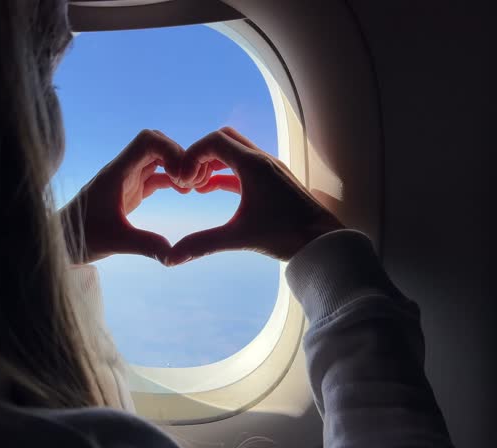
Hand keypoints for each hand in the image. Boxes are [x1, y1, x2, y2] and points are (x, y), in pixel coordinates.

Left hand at [60, 129, 188, 263]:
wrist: (61, 240)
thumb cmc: (81, 237)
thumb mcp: (115, 242)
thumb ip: (145, 245)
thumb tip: (175, 255)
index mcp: (117, 172)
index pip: (147, 141)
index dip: (171, 149)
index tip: (183, 174)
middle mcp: (122, 170)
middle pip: (157, 143)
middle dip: (179, 156)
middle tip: (193, 180)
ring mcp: (126, 179)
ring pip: (158, 158)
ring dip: (177, 166)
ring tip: (193, 186)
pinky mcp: (130, 191)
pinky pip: (156, 175)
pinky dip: (172, 179)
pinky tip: (185, 192)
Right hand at [167, 127, 343, 264]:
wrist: (324, 242)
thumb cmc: (288, 236)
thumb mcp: (240, 238)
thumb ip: (203, 244)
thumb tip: (171, 258)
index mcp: (253, 165)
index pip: (214, 141)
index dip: (192, 155)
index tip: (183, 179)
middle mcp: (262, 160)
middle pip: (223, 139)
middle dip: (201, 155)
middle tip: (189, 181)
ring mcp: (270, 169)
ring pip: (234, 151)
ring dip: (213, 163)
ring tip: (197, 188)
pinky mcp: (273, 180)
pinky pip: (243, 166)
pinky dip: (225, 173)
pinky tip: (212, 190)